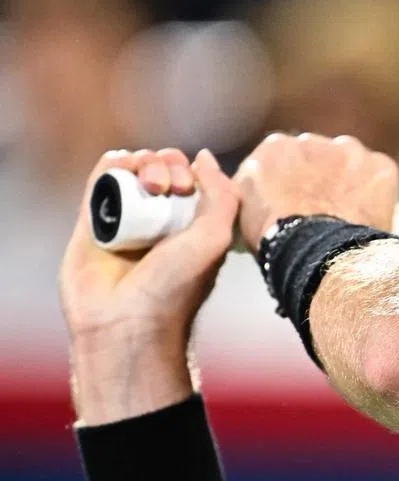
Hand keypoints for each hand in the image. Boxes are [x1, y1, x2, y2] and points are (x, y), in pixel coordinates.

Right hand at [60, 148, 238, 423]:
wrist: (126, 323)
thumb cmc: (176, 286)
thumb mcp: (217, 237)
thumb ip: (223, 194)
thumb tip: (203, 157)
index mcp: (189, 224)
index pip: (191, 177)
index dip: (193, 171)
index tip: (190, 188)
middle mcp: (157, 218)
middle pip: (162, 168)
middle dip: (169, 164)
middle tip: (170, 188)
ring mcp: (124, 218)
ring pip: (133, 169)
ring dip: (144, 162)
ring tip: (150, 186)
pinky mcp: (92, 221)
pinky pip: (102, 179)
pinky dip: (113, 164)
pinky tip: (122, 169)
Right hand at [234, 133, 398, 249]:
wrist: (317, 252)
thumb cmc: (276, 239)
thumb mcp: (245, 209)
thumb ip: (256, 187)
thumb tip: (263, 191)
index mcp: (275, 148)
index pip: (283, 160)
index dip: (291, 181)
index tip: (294, 200)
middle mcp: (313, 140)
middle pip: (318, 157)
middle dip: (321, 176)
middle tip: (323, 207)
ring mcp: (350, 150)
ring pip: (350, 163)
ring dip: (349, 180)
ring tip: (347, 212)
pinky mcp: (380, 165)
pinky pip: (379, 175)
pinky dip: (377, 191)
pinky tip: (368, 213)